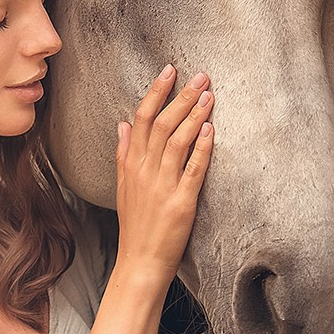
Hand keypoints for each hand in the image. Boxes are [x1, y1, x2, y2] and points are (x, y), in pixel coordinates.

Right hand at [115, 65, 214, 282]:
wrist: (140, 262)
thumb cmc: (135, 225)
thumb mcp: (122, 186)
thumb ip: (124, 153)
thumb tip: (122, 124)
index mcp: (131, 164)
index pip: (141, 119)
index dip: (156, 92)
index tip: (170, 70)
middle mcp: (144, 171)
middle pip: (161, 124)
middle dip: (181, 96)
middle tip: (200, 76)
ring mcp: (162, 187)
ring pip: (177, 141)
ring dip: (194, 115)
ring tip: (210, 95)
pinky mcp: (181, 203)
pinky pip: (193, 169)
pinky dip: (202, 148)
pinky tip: (211, 129)